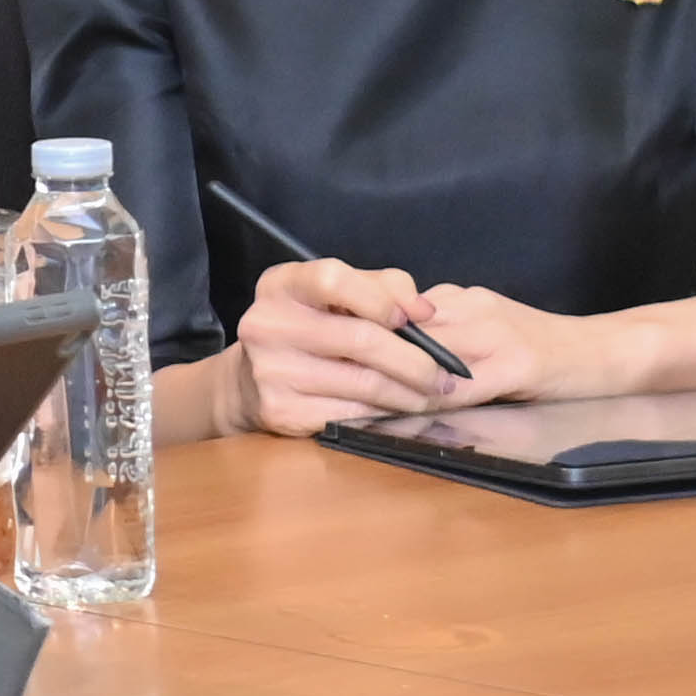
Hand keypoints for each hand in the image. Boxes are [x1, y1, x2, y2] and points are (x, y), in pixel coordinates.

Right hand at [232, 255, 519, 433]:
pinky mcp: (281, 411)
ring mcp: (271, 372)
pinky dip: (387, 413)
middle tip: (446, 374)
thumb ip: (382, 287)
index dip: (382, 299)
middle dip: (416, 359)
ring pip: (363, 383)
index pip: (333, 280)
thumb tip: (425, 312)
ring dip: (410, 391)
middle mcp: (267, 325)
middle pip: (359, 339)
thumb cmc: (309, 328)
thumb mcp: (335, 295)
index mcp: (281, 286)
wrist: (249, 381)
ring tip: (434, 393)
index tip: (414, 319)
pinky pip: (352, 414)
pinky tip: (402, 409)